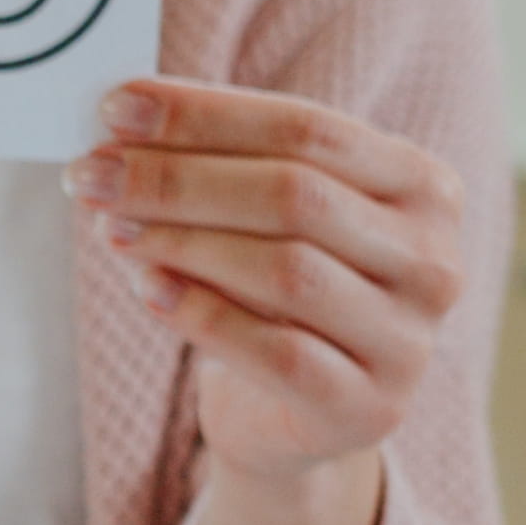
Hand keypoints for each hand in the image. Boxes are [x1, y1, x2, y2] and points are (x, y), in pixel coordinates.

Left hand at [70, 80, 466, 499]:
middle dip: (179, 178)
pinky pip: (274, 351)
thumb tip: (125, 120)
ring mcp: (408, 340)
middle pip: (294, 195)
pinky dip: (201, 313)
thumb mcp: (267, 218)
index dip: (206, 116)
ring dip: (182, 242)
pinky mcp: (366, 408)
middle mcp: (433, 260)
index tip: (116, 108)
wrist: (296, 416)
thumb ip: (223, 164)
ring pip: (285, 270)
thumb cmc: (275, 293)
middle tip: (92, 174)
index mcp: (424, 186)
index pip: (308, 129)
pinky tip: (146, 287)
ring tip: (109, 228)